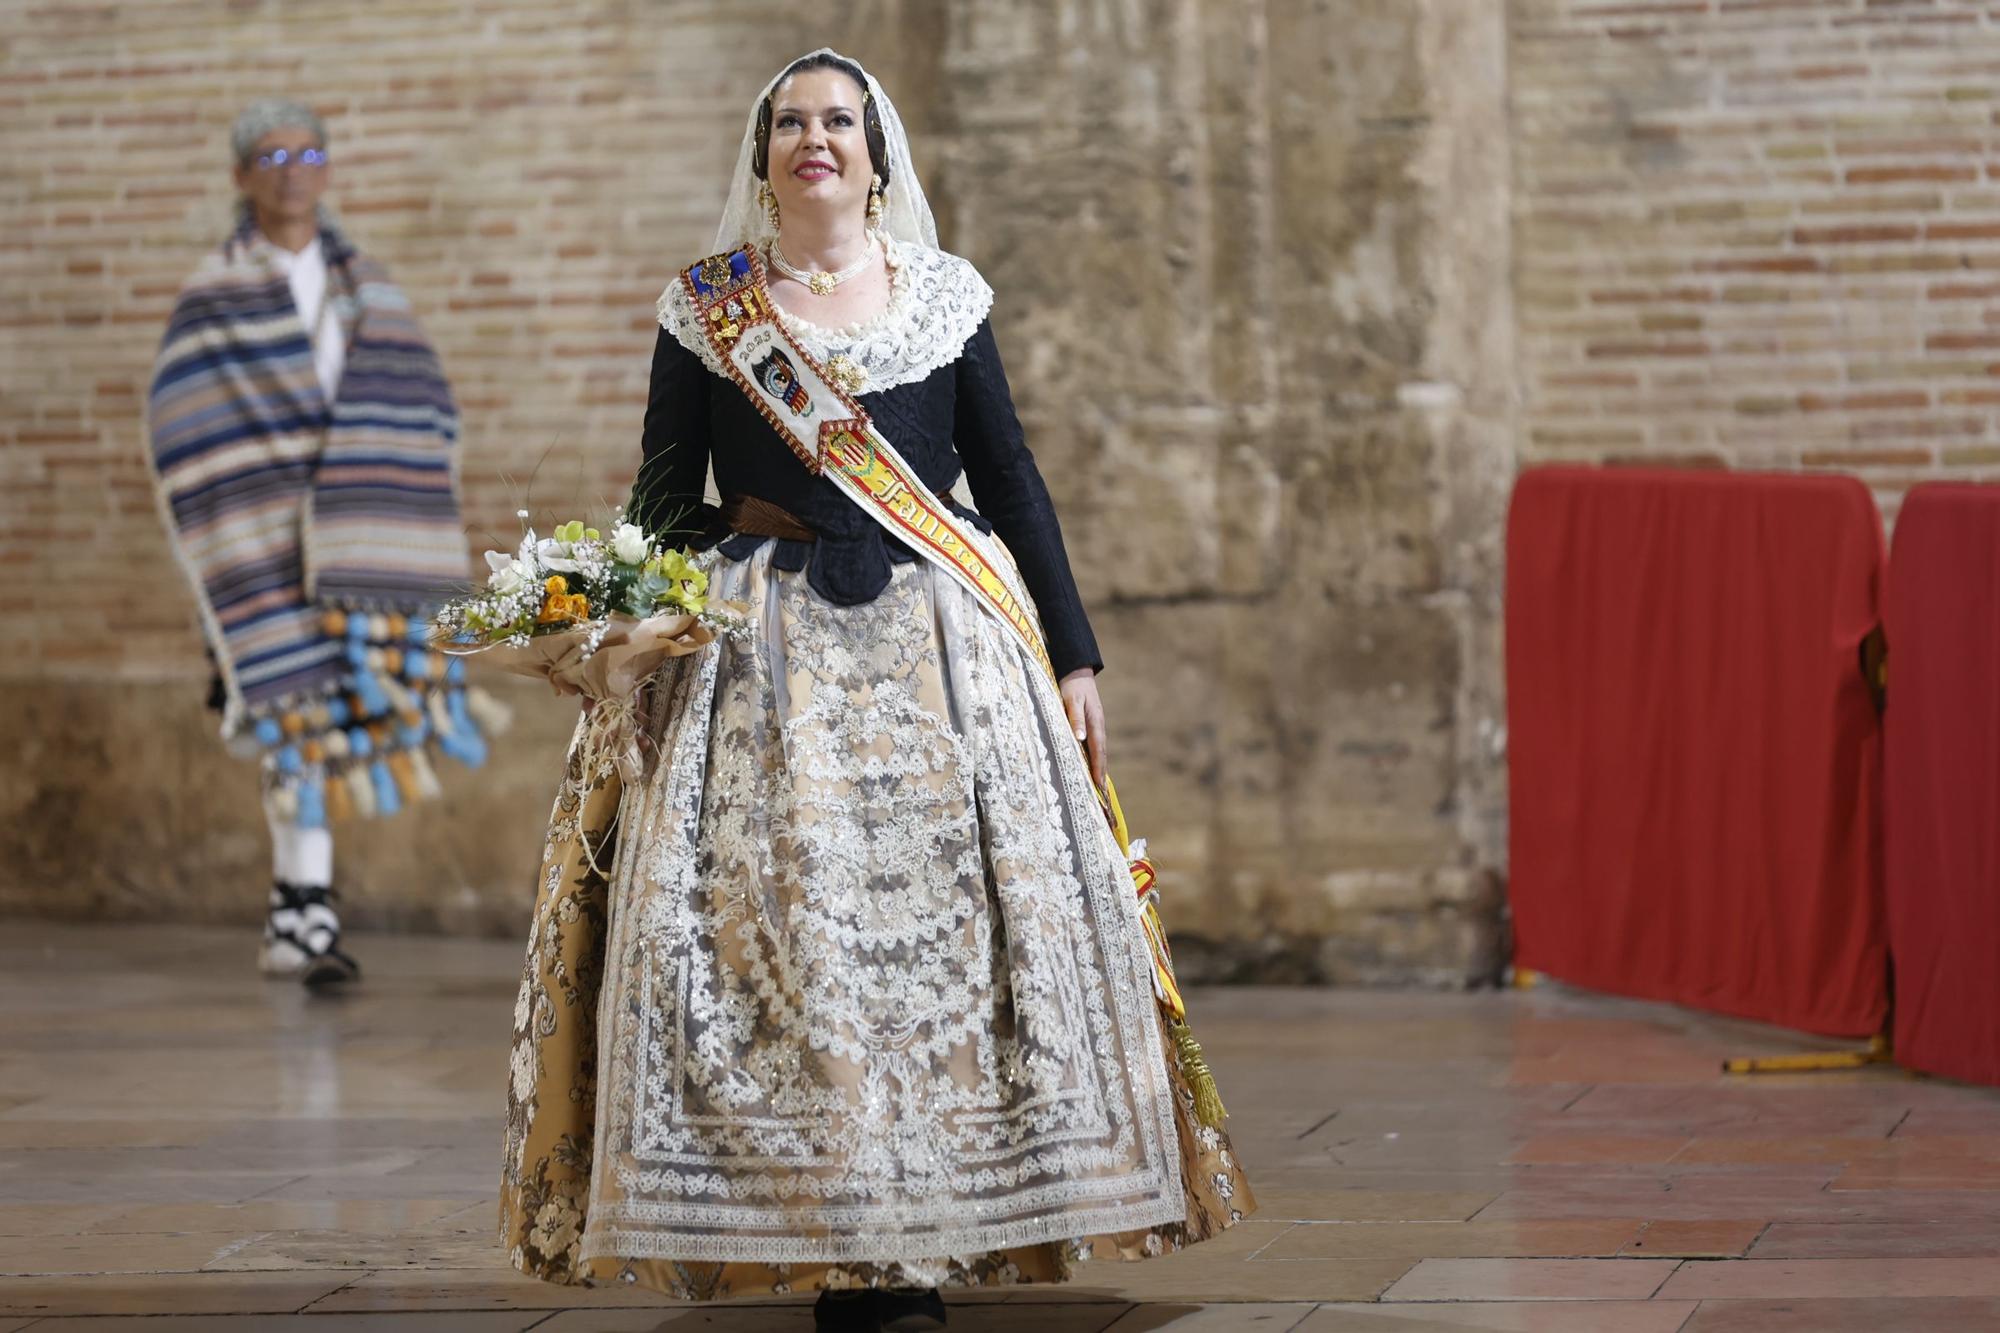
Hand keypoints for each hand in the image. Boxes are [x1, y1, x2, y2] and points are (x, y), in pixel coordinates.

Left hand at [1059, 667, 1106, 789]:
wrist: (1076, 672)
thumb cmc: (1072, 686)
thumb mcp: (1072, 700)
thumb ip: (1075, 718)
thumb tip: (1080, 738)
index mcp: (1095, 723)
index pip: (1097, 752)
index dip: (1098, 770)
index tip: (1098, 787)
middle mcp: (1097, 728)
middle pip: (1101, 756)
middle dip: (1101, 775)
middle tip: (1102, 796)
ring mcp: (1095, 727)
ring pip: (1098, 753)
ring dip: (1098, 770)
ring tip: (1097, 788)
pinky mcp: (1090, 726)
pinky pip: (1093, 747)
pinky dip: (1093, 760)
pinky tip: (1089, 768)